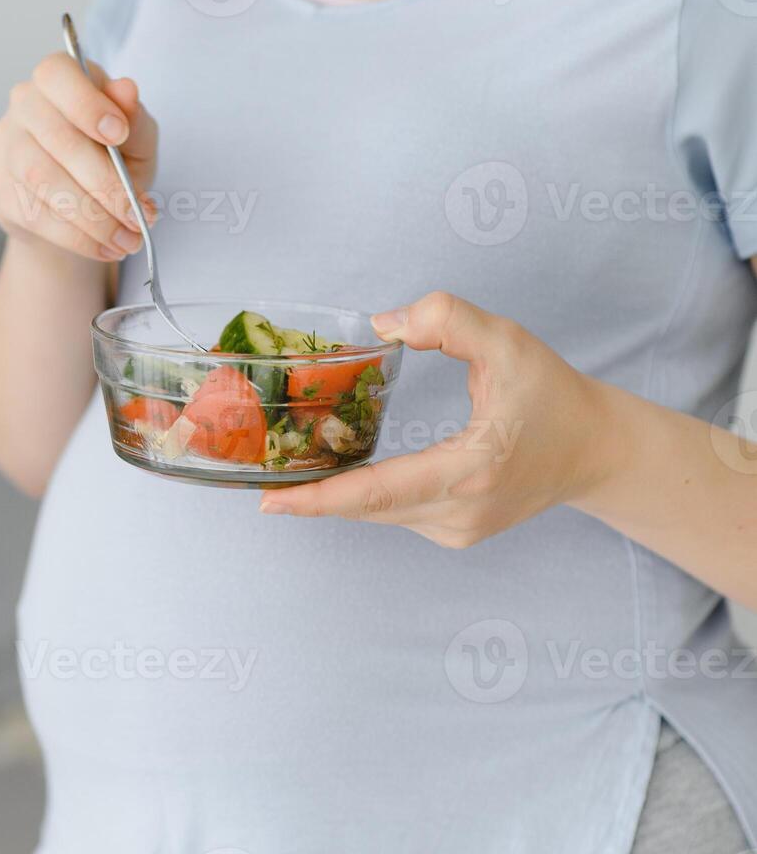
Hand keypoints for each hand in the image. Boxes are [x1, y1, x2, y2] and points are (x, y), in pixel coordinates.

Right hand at [0, 52, 158, 262]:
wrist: (77, 203)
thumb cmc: (109, 156)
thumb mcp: (135, 137)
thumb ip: (135, 118)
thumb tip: (127, 91)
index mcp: (57, 78)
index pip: (58, 76)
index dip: (87, 105)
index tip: (119, 134)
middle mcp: (23, 107)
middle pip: (58, 139)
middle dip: (105, 183)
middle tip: (137, 214)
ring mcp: (6, 149)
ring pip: (44, 182)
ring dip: (93, 218)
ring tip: (129, 239)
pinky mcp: (1, 192)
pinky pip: (38, 217)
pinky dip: (79, 238)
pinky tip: (107, 246)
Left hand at [257, 292, 620, 547]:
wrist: (595, 449)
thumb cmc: (552, 394)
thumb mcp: (507, 341)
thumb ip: (448, 319)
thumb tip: (382, 325)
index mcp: (472, 470)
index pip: (378, 491)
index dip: (319, 499)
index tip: (269, 502)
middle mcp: (460, 513)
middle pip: (365, 507)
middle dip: (310, 494)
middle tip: (258, 477)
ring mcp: (457, 532)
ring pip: (376, 513)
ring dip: (334, 493)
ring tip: (288, 472)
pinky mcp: (454, 534)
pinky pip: (393, 514)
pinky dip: (363, 495)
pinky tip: (339, 473)